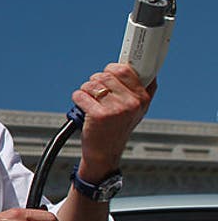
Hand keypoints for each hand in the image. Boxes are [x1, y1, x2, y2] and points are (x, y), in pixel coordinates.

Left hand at [71, 63, 154, 179]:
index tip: (108, 74)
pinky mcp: (99, 115)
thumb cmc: (117, 129)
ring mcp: (116, 109)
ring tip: (91, 102)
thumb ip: (139, 90)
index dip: (112, 70)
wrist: (105, 153)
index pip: (125, 70)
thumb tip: (137, 67)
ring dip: (86, 90)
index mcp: (143, 98)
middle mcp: (132, 103)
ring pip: (91, 84)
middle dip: (96, 81)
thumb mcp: (137, 110)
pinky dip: (78, 99)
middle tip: (96, 93)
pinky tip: (83, 108)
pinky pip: (80, 95)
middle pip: (106, 75)